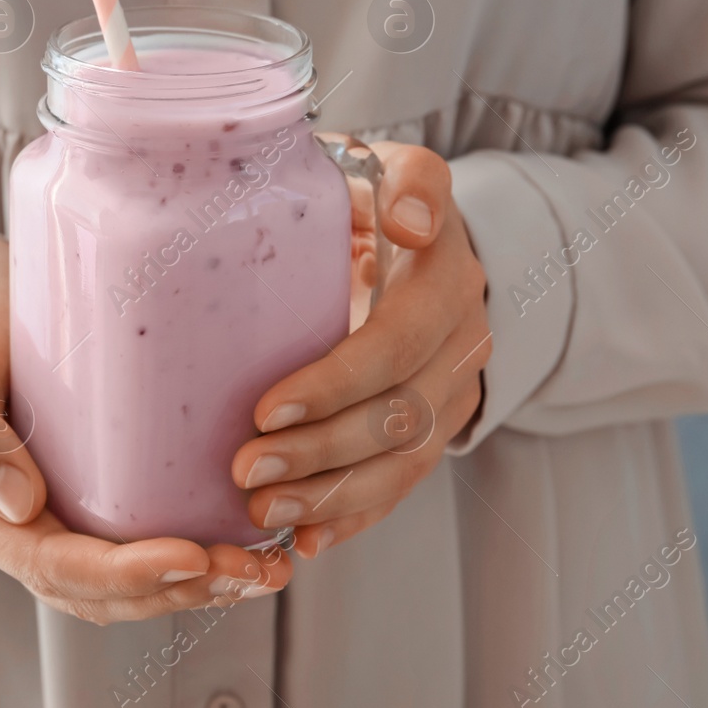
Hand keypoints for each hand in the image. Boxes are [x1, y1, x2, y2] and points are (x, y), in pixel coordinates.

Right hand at [0, 219, 291, 623]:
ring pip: (120, 583)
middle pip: (98, 592)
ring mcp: (43, 516)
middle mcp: (9, 527)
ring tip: (266, 571)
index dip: (127, 574)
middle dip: (181, 591)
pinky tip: (242, 543)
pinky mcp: (76, 494)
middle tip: (256, 571)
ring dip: (195, 586)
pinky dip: (186, 560)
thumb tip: (22, 506)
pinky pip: (129, 546)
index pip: (55, 567)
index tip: (195, 557)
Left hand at [229, 143, 489, 558]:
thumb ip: (400, 180)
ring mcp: (454, 384)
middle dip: (321, 449)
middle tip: (245, 470)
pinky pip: (403, 483)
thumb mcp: (374, 164)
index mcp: (445, 269)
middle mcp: (462, 332)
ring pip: (404, 458)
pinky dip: (354, 517)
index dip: (337, 380)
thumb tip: (410, 221)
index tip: (265, 407)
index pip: (399, 338)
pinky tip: (306, 543)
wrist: (404, 225)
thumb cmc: (359, 192)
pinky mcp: (436, 422)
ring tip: (261, 514)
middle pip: (400, 411)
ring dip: (331, 495)